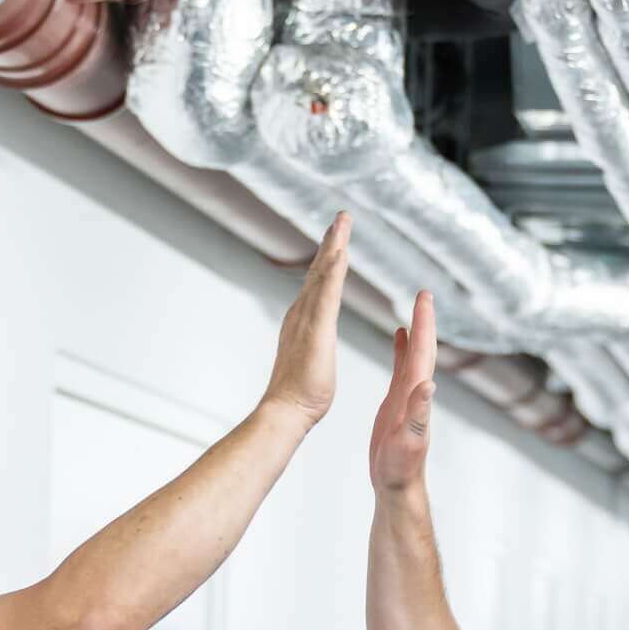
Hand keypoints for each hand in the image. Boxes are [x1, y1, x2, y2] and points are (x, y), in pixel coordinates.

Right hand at [262, 213, 351, 427]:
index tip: (336, 240)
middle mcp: (301, 314)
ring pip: (323, 274)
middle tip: (342, 218)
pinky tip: (341, 251)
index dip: (328, 260)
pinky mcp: (316, 328)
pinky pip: (328, 292)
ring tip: (343, 222)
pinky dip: (334, 269)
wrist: (285, 411)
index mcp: (303, 322)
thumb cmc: (299, 396)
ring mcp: (307, 319)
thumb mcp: (309, 363)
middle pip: (320, 271)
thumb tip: (308, 347)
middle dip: (331, 242)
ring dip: (334, 245)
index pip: (319, 285)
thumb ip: (309, 348)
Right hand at [369, 289, 436, 495]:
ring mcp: (408, 395)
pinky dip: (403, 349)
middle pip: (423, 347)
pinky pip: (402, 368)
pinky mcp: (397, 402)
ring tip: (414, 307)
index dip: (424, 323)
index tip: (424, 297)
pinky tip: (400, 337)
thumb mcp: (408, 441)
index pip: (424, 352)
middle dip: (424, 320)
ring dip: (416, 330)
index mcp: (418, 395)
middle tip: (423, 293)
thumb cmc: (401, 468)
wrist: (396, 485)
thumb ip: (418, 414)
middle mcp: (416, 391)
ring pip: (414, 354)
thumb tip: (428, 385)